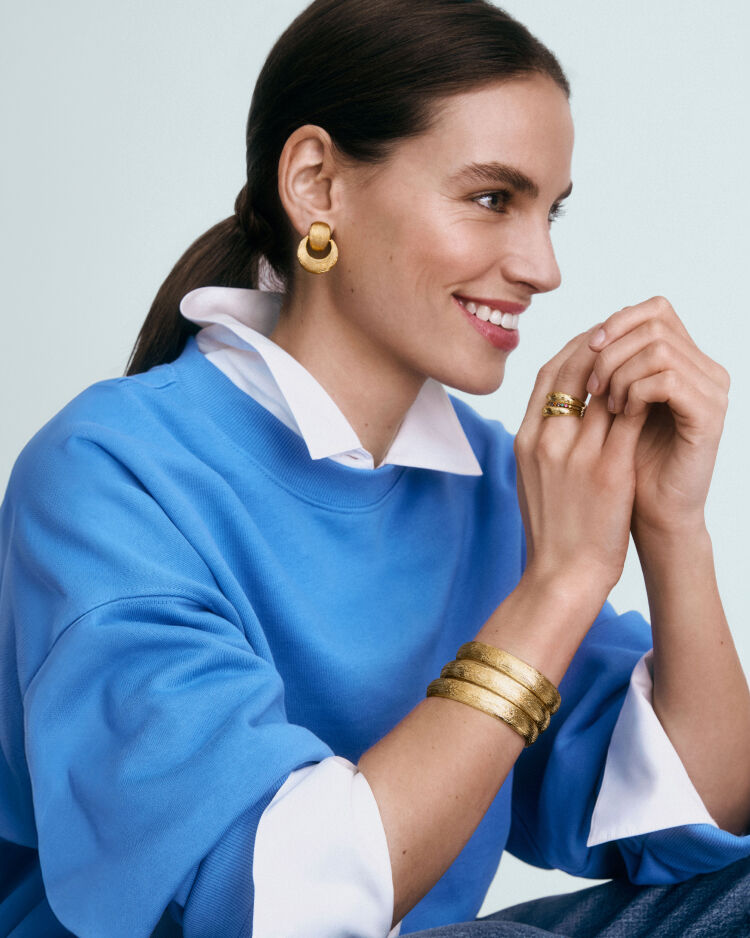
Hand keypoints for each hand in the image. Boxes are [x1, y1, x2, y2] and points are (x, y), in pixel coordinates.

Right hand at [514, 327, 649, 605]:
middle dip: (599, 346)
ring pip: (605, 388)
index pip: (546, 376)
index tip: (593, 342)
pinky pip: (629, 418)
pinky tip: (657, 391)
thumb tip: (558, 417)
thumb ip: (543, 445)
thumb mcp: (533, 479)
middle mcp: (547, 440)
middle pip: (573, 371)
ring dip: (626, 367)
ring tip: (646, 360)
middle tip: (623, 338)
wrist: (560, 575)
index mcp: (526, 441)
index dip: (572, 350)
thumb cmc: (551, 532)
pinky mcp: (608, 470)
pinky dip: (642, 397)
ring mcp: (576, 454)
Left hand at [584, 296, 729, 538]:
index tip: (586, 350)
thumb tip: (581, 336)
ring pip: (659, 348)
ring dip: (621, 372)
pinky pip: (669, 380)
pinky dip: (637, 392)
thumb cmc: (625, 465)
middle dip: (611, 349)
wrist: (652, 514)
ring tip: (605, 405)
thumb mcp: (610, 409)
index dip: (615, 322)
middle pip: (654, 322)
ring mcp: (710, 391)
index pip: (654, 310)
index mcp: (681, 362)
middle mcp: (703, 369)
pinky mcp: (709, 416)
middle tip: (591, 386)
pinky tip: (621, 415)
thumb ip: (607, 372)